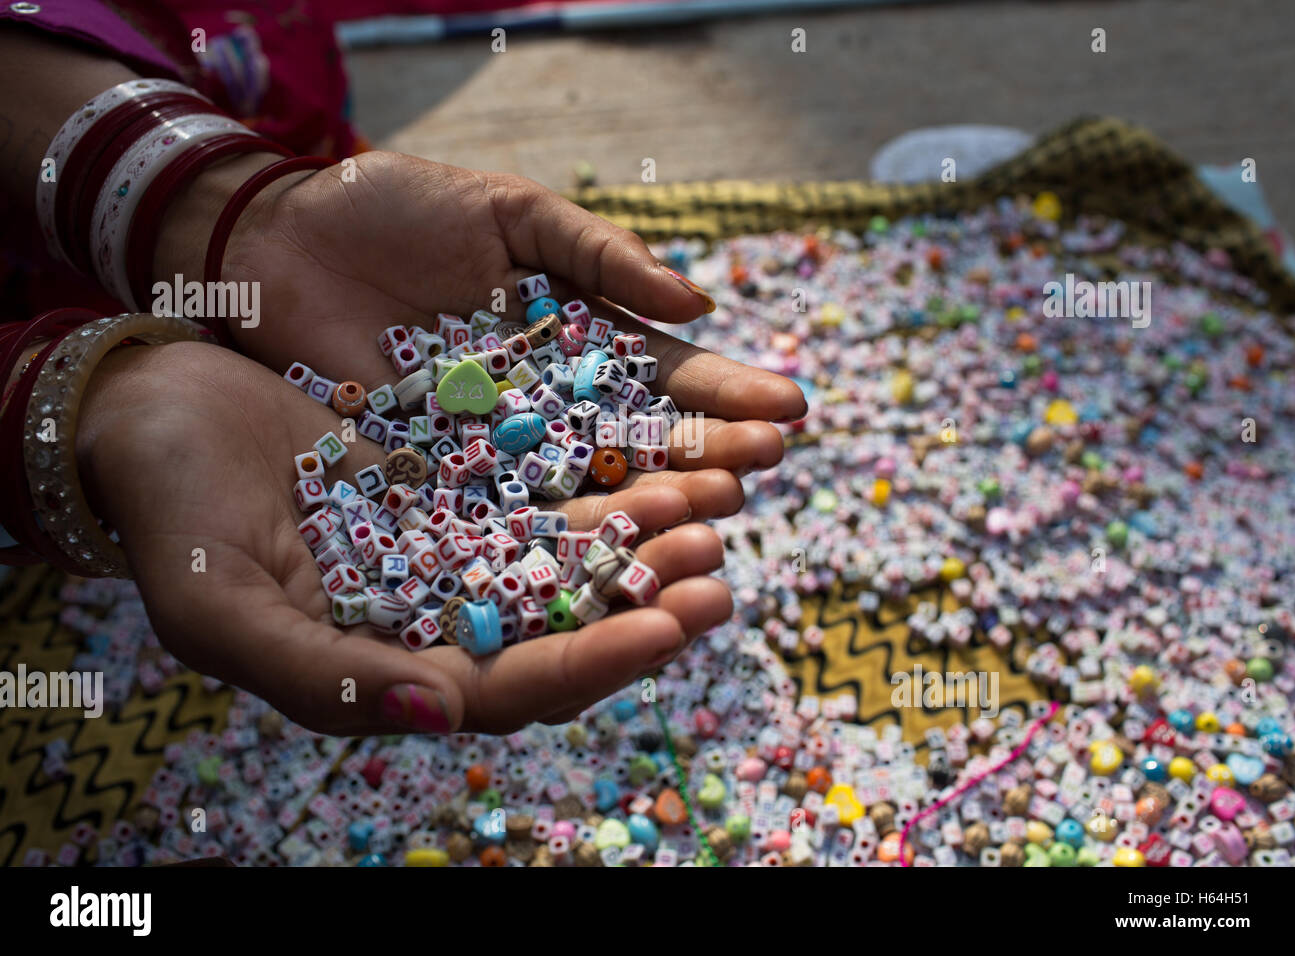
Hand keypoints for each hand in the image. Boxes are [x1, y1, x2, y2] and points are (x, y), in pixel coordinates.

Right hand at [78, 341, 732, 733]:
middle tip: (716, 576)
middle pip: (561, 628)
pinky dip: (601, 482)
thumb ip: (325, 675)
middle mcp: (432, 621)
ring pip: (567, 558)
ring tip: (713, 506)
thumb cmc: (169, 514)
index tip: (667, 628)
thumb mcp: (222, 604)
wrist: (151, 415)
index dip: (589, 662)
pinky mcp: (455, 489)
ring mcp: (449, 553)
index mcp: (385, 672)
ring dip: (640, 540)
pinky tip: (658, 460)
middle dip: (642, 605)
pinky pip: (545, 490)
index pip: (509, 688)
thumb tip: (444, 714)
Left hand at [172, 151, 806, 516]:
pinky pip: (507, 510)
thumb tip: (696, 305)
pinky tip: (613, 550)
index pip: (663, 371)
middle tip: (766, 469)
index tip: (789, 408)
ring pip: (587, 482)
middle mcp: (548, 403)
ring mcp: (497, 448)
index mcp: (574, 334)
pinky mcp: (439, 481)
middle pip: (640, 436)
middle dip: (706, 451)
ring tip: (716, 512)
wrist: (276, 244)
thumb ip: (598, 255)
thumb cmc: (393, 211)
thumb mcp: (510, 214)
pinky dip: (560, 531)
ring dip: (652, 501)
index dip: (723, 390)